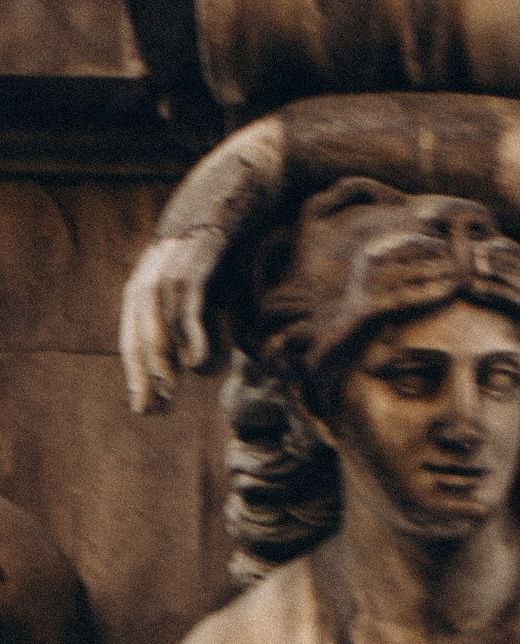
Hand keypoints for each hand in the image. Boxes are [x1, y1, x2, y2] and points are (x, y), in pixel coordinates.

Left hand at [121, 229, 224, 412]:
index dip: (137, 377)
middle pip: (138, 334)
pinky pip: (187, 305)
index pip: (132, 340)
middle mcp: (148, 280)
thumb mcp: (202, 295)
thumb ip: (197, 329)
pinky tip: (199, 365)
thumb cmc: (216, 253)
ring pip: (158, 322)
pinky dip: (191, 335)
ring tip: (168, 391)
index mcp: (143, 289)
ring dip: (161, 359)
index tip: (145, 409)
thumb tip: (197, 369)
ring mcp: (169, 271)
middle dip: (144, 374)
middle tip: (153, 409)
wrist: (227, 198)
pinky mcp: (194, 265)